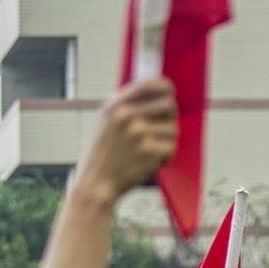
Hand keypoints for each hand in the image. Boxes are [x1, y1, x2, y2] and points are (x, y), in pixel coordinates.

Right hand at [81, 79, 179, 197]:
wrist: (96, 183)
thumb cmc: (101, 154)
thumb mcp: (105, 122)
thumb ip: (124, 106)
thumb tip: (152, 94)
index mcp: (115, 105)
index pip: (150, 84)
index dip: (165, 88)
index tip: (169, 93)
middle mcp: (127, 115)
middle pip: (169, 105)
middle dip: (169, 117)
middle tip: (161, 127)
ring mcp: (139, 133)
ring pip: (173, 129)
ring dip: (166, 141)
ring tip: (149, 149)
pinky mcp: (150, 151)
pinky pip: (172, 147)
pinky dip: (165, 157)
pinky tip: (151, 161)